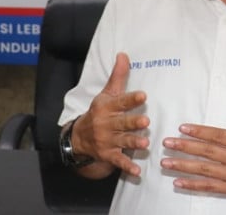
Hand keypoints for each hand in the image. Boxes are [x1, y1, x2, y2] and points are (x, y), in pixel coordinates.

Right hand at [71, 52, 149, 176]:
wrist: (79, 137)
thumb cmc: (99, 112)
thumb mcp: (106, 94)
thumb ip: (118, 76)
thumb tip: (124, 54)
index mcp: (106, 107)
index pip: (120, 102)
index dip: (131, 99)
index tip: (143, 95)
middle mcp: (106, 124)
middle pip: (122, 123)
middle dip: (133, 122)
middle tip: (145, 121)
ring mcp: (106, 140)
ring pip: (122, 141)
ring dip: (133, 142)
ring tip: (145, 143)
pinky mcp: (108, 154)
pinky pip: (118, 161)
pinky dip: (127, 167)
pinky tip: (137, 171)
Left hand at [160, 92, 225, 197]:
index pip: (219, 136)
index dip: (200, 132)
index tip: (183, 128)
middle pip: (208, 153)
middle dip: (186, 147)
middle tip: (167, 143)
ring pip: (206, 171)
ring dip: (184, 166)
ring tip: (166, 162)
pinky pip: (212, 187)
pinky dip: (194, 186)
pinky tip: (178, 182)